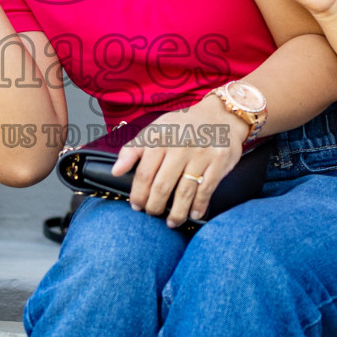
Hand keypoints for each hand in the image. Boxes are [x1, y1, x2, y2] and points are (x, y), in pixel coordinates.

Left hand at [111, 98, 247, 226]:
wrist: (220, 114)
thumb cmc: (182, 126)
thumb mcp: (155, 129)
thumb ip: (133, 149)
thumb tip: (116, 171)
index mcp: (159, 137)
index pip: (144, 173)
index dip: (138, 194)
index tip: (136, 206)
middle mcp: (179, 146)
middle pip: (162, 186)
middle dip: (155, 206)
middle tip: (152, 214)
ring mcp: (200, 154)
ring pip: (184, 192)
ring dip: (176, 212)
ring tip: (172, 222)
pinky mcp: (218, 162)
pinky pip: (205, 190)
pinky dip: (198, 206)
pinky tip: (193, 214)